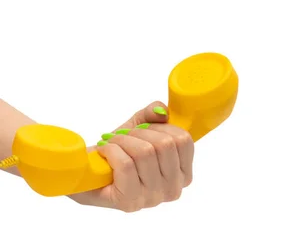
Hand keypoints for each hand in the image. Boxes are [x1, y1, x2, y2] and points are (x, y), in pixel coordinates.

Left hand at [70, 102, 193, 211]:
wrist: (88, 174)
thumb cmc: (119, 152)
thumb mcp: (140, 126)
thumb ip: (154, 113)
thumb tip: (162, 112)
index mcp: (183, 174)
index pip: (184, 141)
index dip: (162, 127)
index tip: (145, 128)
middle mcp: (173, 189)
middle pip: (165, 144)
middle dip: (139, 132)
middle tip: (124, 135)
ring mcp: (152, 198)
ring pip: (145, 153)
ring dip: (122, 140)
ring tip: (112, 142)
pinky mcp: (129, 202)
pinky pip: (126, 164)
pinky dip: (111, 150)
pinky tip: (104, 151)